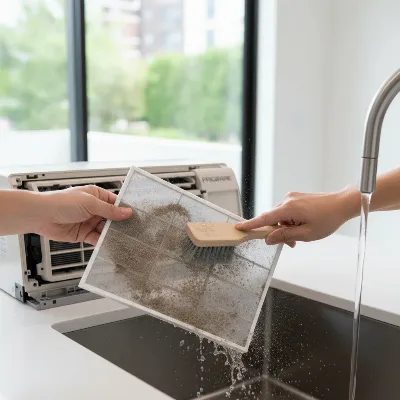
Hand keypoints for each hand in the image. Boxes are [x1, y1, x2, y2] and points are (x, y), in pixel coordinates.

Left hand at [35, 186, 131, 244]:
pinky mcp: (83, 234)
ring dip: (113, 234)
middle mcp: (94, 208)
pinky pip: (97, 239)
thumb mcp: (90, 203)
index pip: (116, 202)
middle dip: (121, 224)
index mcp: (96, 195)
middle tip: (133, 230)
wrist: (41, 216)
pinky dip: (103, 242)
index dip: (125, 209)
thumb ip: (110, 210)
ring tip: (124, 239)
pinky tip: (110, 245)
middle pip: (112, 218)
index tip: (136, 216)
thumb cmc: (61, 202)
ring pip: (106, 229)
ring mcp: (89, 221)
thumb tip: (127, 212)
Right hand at [236, 190, 358, 247]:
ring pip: (280, 217)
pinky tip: (302, 226)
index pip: (264, 219)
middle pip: (272, 219)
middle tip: (291, 243)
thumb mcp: (306, 234)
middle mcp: (287, 200)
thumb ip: (285, 236)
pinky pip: (286, 211)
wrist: (343, 203)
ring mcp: (292, 197)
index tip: (239, 227)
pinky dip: (290, 221)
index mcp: (288, 208)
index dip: (251, 225)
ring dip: (286, 227)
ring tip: (301, 235)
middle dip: (277, 232)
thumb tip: (269, 238)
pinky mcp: (296, 198)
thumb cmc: (328, 218)